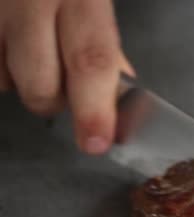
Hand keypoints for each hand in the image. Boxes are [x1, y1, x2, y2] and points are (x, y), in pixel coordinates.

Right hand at [0, 0, 133, 154]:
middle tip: (63, 94)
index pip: (92, 59)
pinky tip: (8, 44)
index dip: (95, 108)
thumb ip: (102, 35)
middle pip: (40, 82)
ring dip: (20, 81)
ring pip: (1, 78)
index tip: (97, 141)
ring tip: (32, 51)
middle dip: (53, 104)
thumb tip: (118, 88)